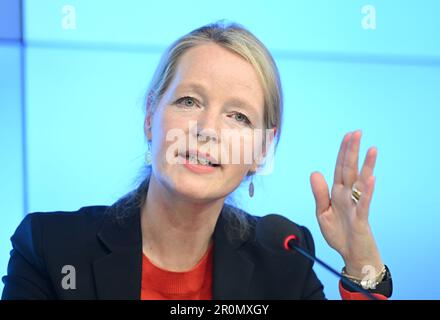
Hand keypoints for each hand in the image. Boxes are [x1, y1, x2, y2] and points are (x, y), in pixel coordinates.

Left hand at [310, 130, 383, 277]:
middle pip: (350, 170)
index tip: (347, 136)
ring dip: (366, 166)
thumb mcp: (322, 213)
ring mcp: (356, 205)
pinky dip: (367, 191)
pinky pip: (364, 203)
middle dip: (352, 151)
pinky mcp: (361, 218)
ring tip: (371, 149)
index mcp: (337, 193)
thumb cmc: (339, 233)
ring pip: (361, 182)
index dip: (343, 152)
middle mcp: (348, 195)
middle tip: (356, 132)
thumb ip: (319, 193)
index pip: (340, 168)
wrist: (350, 254)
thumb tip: (315, 172)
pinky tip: (370, 178)